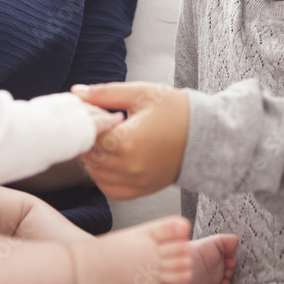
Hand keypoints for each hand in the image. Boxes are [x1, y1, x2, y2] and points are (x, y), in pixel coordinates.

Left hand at [71, 82, 188, 199]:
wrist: (207, 135)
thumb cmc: (178, 111)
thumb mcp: (141, 94)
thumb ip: (105, 94)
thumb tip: (77, 93)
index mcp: (127, 141)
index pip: (87, 135)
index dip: (86, 122)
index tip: (94, 111)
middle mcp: (129, 166)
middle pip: (88, 155)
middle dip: (88, 138)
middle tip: (100, 123)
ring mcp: (135, 181)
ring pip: (95, 173)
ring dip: (94, 156)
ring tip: (109, 138)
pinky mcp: (140, 190)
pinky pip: (109, 188)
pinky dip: (104, 175)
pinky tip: (112, 158)